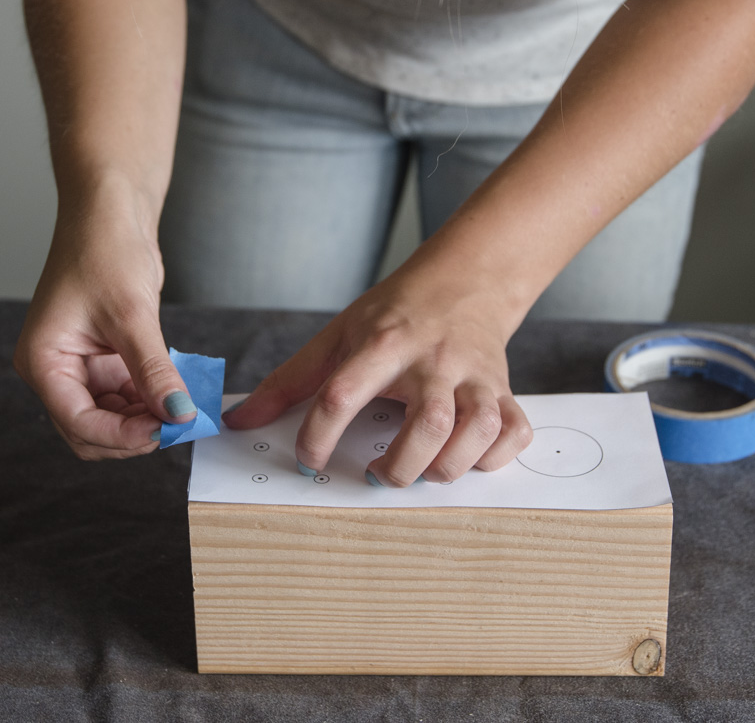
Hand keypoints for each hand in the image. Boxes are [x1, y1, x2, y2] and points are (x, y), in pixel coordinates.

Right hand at [13, 184, 194, 459]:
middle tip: (176, 423)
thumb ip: (153, 372)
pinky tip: (174, 391)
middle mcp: (54, 369)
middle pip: (90, 429)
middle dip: (131, 432)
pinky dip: (148, 399)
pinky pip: (123, 396)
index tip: (164, 431)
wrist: (111, 210)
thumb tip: (178, 415)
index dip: (121, 434)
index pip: (77, 421)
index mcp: (42, 361)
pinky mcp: (101, 358)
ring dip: (143, 419)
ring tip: (181, 407)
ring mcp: (77, 366)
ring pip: (109, 417)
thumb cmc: (104, 249)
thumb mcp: (132, 315)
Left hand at [220, 265, 533, 485]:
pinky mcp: (505, 389)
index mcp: (383, 343)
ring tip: (421, 470)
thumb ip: (290, 381)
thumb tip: (240, 421)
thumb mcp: (338, 335)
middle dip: (399, 467)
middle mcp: (433, 360)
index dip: (319, 437)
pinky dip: (496, 456)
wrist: (466, 278)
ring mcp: (475, 375)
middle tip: (377, 474)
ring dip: (447, 465)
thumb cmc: (397, 313)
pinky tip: (467, 458)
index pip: (342, 394)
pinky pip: (514, 432)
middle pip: (426, 424)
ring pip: (476, 430)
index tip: (308, 461)